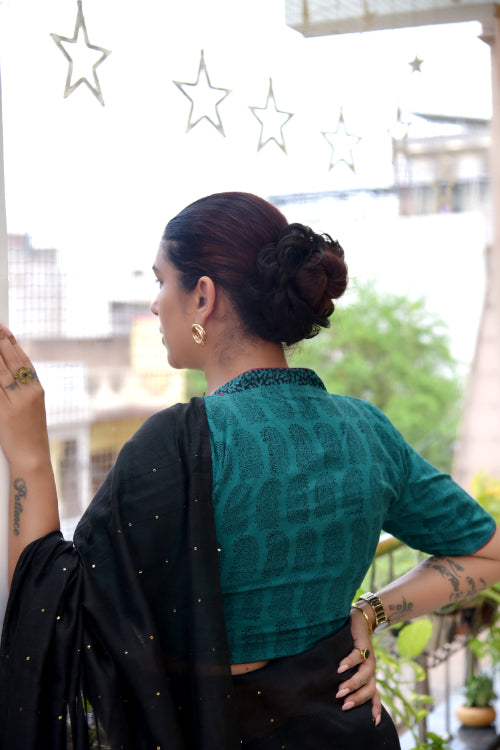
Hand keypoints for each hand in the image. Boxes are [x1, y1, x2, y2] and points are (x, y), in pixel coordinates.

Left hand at [0, 324, 49, 465]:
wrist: (32, 457)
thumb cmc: (30, 433)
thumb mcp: (33, 406)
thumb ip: (23, 386)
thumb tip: (11, 368)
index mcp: (36, 389)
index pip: (23, 359)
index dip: (11, 341)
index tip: (3, 328)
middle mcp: (28, 392)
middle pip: (10, 361)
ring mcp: (16, 402)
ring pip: (0, 371)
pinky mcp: (3, 412)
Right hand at [336, 608, 381, 724]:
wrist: (361, 619)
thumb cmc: (351, 644)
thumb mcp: (350, 663)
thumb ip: (345, 675)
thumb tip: (332, 691)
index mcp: (369, 675)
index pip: (375, 695)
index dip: (375, 708)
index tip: (373, 723)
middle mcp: (371, 668)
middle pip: (370, 689)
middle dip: (358, 699)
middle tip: (344, 705)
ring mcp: (369, 657)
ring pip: (365, 675)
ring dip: (353, 684)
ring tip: (341, 690)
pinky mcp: (364, 645)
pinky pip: (357, 656)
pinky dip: (349, 663)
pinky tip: (340, 668)